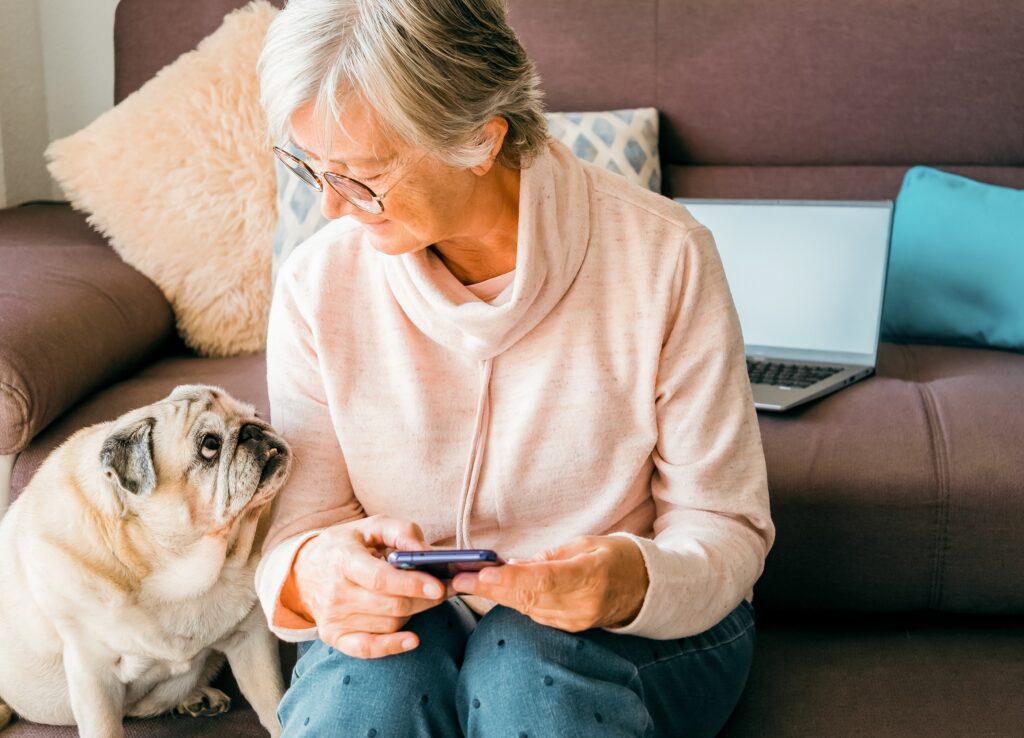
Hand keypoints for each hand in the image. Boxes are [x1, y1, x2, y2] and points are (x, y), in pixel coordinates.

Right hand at [283, 515, 450, 658]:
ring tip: (420, 597)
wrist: (302, 571)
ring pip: (389, 623)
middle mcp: (336, 592)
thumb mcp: (369, 526)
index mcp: (343, 560)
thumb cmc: (344, 545)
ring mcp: (334, 618)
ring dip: (413, 612)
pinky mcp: (335, 636)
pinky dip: (392, 646)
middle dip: (424, 599)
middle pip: (391, 605)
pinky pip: (368, 649)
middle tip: (446, 589)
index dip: (412, 584)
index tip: (439, 585)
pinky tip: (413, 639)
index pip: (380, 579)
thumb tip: (426, 550)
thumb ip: (401, 531)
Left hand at [451, 536, 648, 631]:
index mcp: (590, 576)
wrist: (645, 588)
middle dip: (490, 588)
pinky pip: (534, 613)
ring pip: (526, 608)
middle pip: (528, 598)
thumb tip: (511, 566)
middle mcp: (582, 605)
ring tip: (464, 581)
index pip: (544, 580)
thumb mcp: (585, 544)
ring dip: (494, 596)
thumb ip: (548, 558)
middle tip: (458, 578)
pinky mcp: (569, 628)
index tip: (483, 573)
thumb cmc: (615, 557)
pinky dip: (512, 601)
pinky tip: (491, 591)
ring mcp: (575, 621)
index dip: (511, 578)